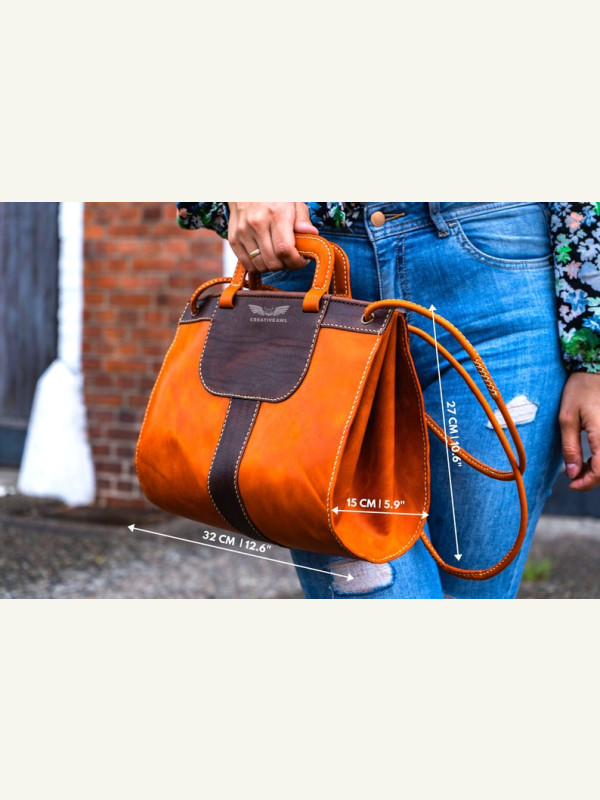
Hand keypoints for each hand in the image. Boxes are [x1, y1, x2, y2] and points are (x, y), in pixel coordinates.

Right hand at [228, 202, 318, 273]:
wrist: (246, 186)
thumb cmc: (275, 196)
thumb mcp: (294, 202)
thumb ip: (303, 220)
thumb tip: (311, 234)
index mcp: (276, 214)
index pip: (284, 250)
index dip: (296, 262)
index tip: (302, 260)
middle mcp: (257, 223)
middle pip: (272, 262)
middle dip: (285, 265)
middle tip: (290, 257)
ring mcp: (243, 232)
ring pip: (260, 266)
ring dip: (271, 266)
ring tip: (276, 255)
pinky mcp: (233, 238)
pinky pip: (246, 264)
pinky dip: (257, 265)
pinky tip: (264, 255)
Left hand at [559, 371, 599, 490]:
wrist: (596, 370)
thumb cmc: (580, 390)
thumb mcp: (567, 418)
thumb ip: (570, 447)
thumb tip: (571, 473)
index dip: (587, 483)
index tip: (571, 484)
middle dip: (591, 478)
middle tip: (572, 477)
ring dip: (597, 470)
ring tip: (578, 466)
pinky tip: (589, 458)